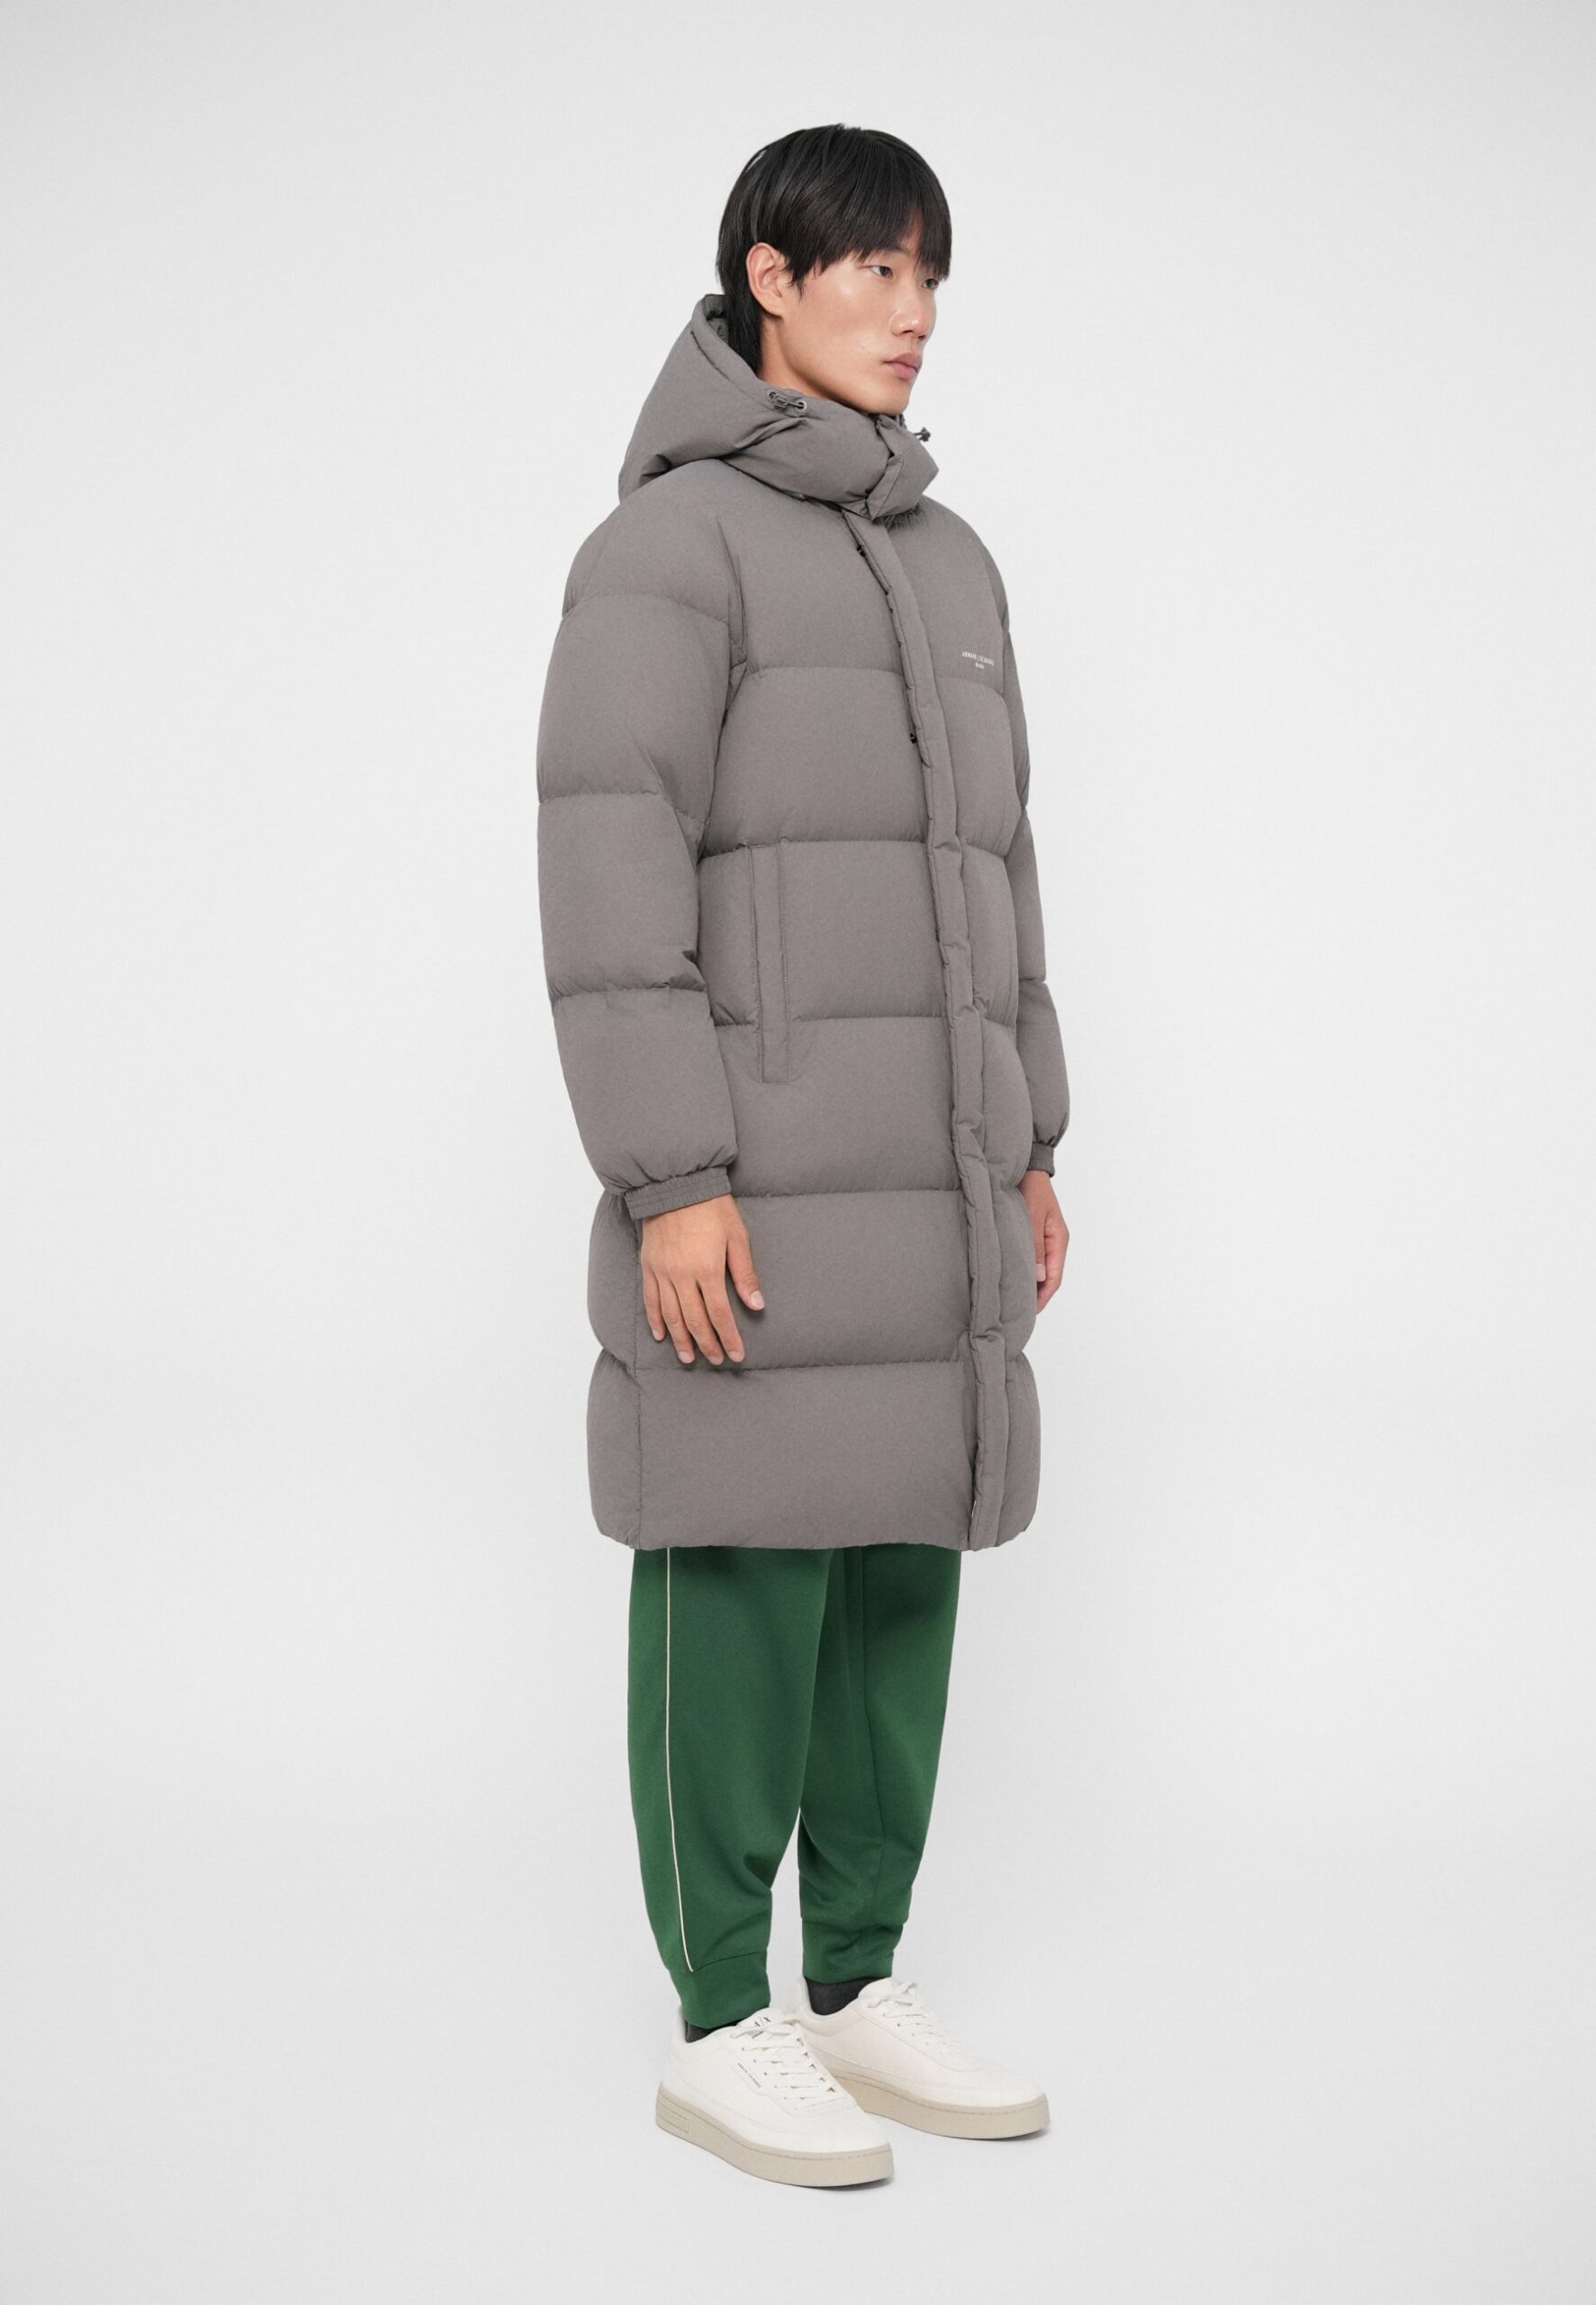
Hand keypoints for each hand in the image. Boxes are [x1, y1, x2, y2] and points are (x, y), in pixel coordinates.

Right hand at [641, 1193, 763, 1365]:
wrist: (677, 1184)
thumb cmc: (712, 1208)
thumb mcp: (737, 1237)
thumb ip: (745, 1274)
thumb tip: (757, 1305)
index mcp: (708, 1269)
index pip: (719, 1315)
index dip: (728, 1337)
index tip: (736, 1354)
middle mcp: (682, 1276)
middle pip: (695, 1321)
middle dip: (707, 1344)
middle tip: (715, 1360)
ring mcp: (662, 1272)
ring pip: (671, 1316)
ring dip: (680, 1340)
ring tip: (688, 1357)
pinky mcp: (648, 1265)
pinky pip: (650, 1300)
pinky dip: (655, 1320)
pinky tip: (661, 1335)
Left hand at [1019, 1169, 1067, 1312]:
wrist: (1027, 1167)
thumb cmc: (1031, 1187)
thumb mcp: (1032, 1216)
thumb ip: (1035, 1246)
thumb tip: (1040, 1277)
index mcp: (1059, 1240)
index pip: (1055, 1278)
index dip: (1043, 1298)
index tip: (1029, 1313)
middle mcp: (1055, 1242)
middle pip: (1049, 1278)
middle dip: (1036, 1296)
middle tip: (1017, 1314)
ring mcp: (1046, 1239)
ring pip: (1041, 1270)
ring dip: (1031, 1285)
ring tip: (1014, 1301)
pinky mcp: (1034, 1235)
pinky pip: (1033, 1259)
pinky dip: (1026, 1271)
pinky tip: (1013, 1278)